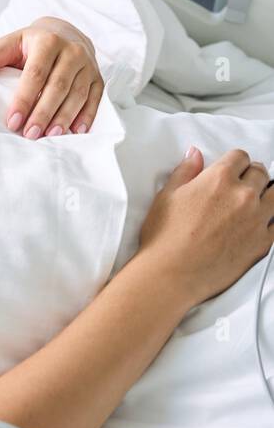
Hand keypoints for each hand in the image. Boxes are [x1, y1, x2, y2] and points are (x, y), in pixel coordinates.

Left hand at [0, 17, 101, 137]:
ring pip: (78, 95)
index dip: (24, 99)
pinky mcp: (98, 77)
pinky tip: (76, 131)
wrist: (65, 32)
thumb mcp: (11, 42)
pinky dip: (86, 116)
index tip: (12, 120)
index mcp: (48, 41)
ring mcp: (88, 65)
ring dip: (64, 118)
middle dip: (43, 113)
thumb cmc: (32, 42)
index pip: (35, 74)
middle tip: (30, 134)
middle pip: (58, 87)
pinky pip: (95, 98)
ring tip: (50, 136)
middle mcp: (72, 51)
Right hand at [137, 148, 273, 307]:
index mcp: (218, 178)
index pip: (240, 157)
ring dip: (267, 194)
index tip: (230, 169)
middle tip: (242, 184)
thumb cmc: (164, 236)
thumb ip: (185, 171)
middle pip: (261, 173)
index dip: (234, 162)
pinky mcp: (263, 242)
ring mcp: (257, 219)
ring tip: (255, 201)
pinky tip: (259, 222)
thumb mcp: (166, 196)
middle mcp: (243, 195)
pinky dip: (271, 219)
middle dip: (252, 175)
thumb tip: (195, 154)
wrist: (172, 273)